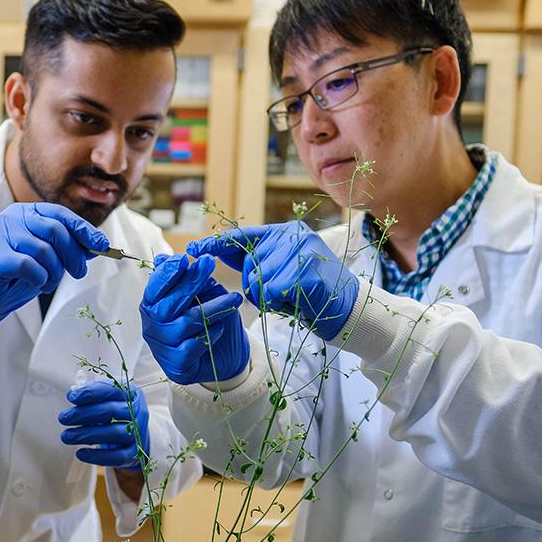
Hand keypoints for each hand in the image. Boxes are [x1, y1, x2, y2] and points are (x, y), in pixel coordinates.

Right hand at [0, 202, 108, 328]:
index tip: (101, 245)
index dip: (84, 229)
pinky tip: (36, 283)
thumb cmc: (18, 276)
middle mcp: (11, 217)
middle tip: (79, 273)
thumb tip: (98, 245)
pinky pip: (27, 265)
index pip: (61, 215)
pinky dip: (39, 277)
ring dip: (54, 272)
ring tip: (49, 283)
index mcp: (26, 212)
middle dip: (73, 255)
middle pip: (55, 230)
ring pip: (43, 250)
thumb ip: (70, 249)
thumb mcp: (50, 260)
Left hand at [58, 381, 149, 471]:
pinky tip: (80, 453)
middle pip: (111, 411)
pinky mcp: (134, 453)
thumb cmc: (116, 413)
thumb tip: (74, 393)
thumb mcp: (108, 398)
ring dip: (87, 435)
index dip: (91, 392)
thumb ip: (93, 395)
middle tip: (64, 418)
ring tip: (67, 436)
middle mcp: (137, 412)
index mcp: (130, 393)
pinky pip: (117, 456)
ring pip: (115, 433)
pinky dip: (97, 456)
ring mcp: (137, 433)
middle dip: (83, 414)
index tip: (72, 396)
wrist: (135, 435)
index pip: (112, 389)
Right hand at [140, 254, 249, 384]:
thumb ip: (186, 278)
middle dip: (190, 282)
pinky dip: (209, 335)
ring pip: (184, 324)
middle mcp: (152, 325)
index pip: (154, 287)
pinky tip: (220, 328)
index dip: (167, 273)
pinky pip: (191, 347)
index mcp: (152, 304)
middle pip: (167, 304)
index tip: (184, 259)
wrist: (225, 353)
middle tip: (210, 264)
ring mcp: (162, 347)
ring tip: (233, 299)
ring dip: (212, 309)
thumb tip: (163, 258)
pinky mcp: (176, 366)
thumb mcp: (202, 292)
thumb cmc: (209, 318)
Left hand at [188, 222, 358, 339]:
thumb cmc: (310, 292)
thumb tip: (213, 249)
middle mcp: (295, 235)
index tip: (192, 249)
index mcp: (286, 232)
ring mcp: (303, 250)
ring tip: (292, 296)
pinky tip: (297, 301)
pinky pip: (273, 292)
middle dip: (257, 286)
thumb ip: (254, 260)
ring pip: (258, 281)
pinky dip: (280, 303)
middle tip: (284, 292)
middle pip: (249, 266)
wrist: (349, 309)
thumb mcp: (280, 270)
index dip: (216, 243)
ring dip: (269, 297)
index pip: (243, 236)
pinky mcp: (308, 270)